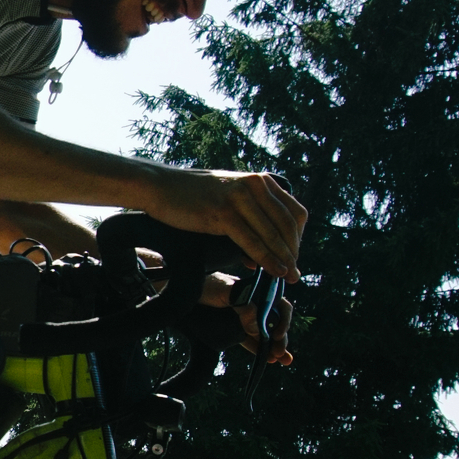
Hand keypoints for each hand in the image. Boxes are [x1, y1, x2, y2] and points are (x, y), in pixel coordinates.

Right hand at [145, 169, 305, 281]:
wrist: (159, 186)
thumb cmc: (190, 197)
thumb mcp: (227, 199)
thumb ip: (246, 219)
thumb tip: (258, 256)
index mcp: (259, 181)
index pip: (294, 212)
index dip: (298, 238)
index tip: (293, 256)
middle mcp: (254, 185)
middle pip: (287, 224)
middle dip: (294, 252)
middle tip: (295, 274)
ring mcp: (239, 198)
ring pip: (272, 234)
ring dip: (284, 259)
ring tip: (288, 277)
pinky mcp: (223, 212)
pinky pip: (252, 240)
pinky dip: (266, 258)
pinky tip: (272, 271)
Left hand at [201, 272, 294, 365]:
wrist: (186, 292)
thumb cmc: (208, 285)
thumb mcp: (226, 290)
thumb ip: (243, 305)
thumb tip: (258, 328)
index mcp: (257, 291)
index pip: (278, 304)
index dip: (283, 320)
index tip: (277, 334)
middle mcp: (254, 305)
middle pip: (274, 322)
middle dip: (280, 338)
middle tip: (279, 352)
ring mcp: (245, 318)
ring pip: (264, 334)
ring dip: (274, 347)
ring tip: (281, 360)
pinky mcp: (235, 329)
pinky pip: (250, 340)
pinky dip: (259, 349)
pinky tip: (268, 359)